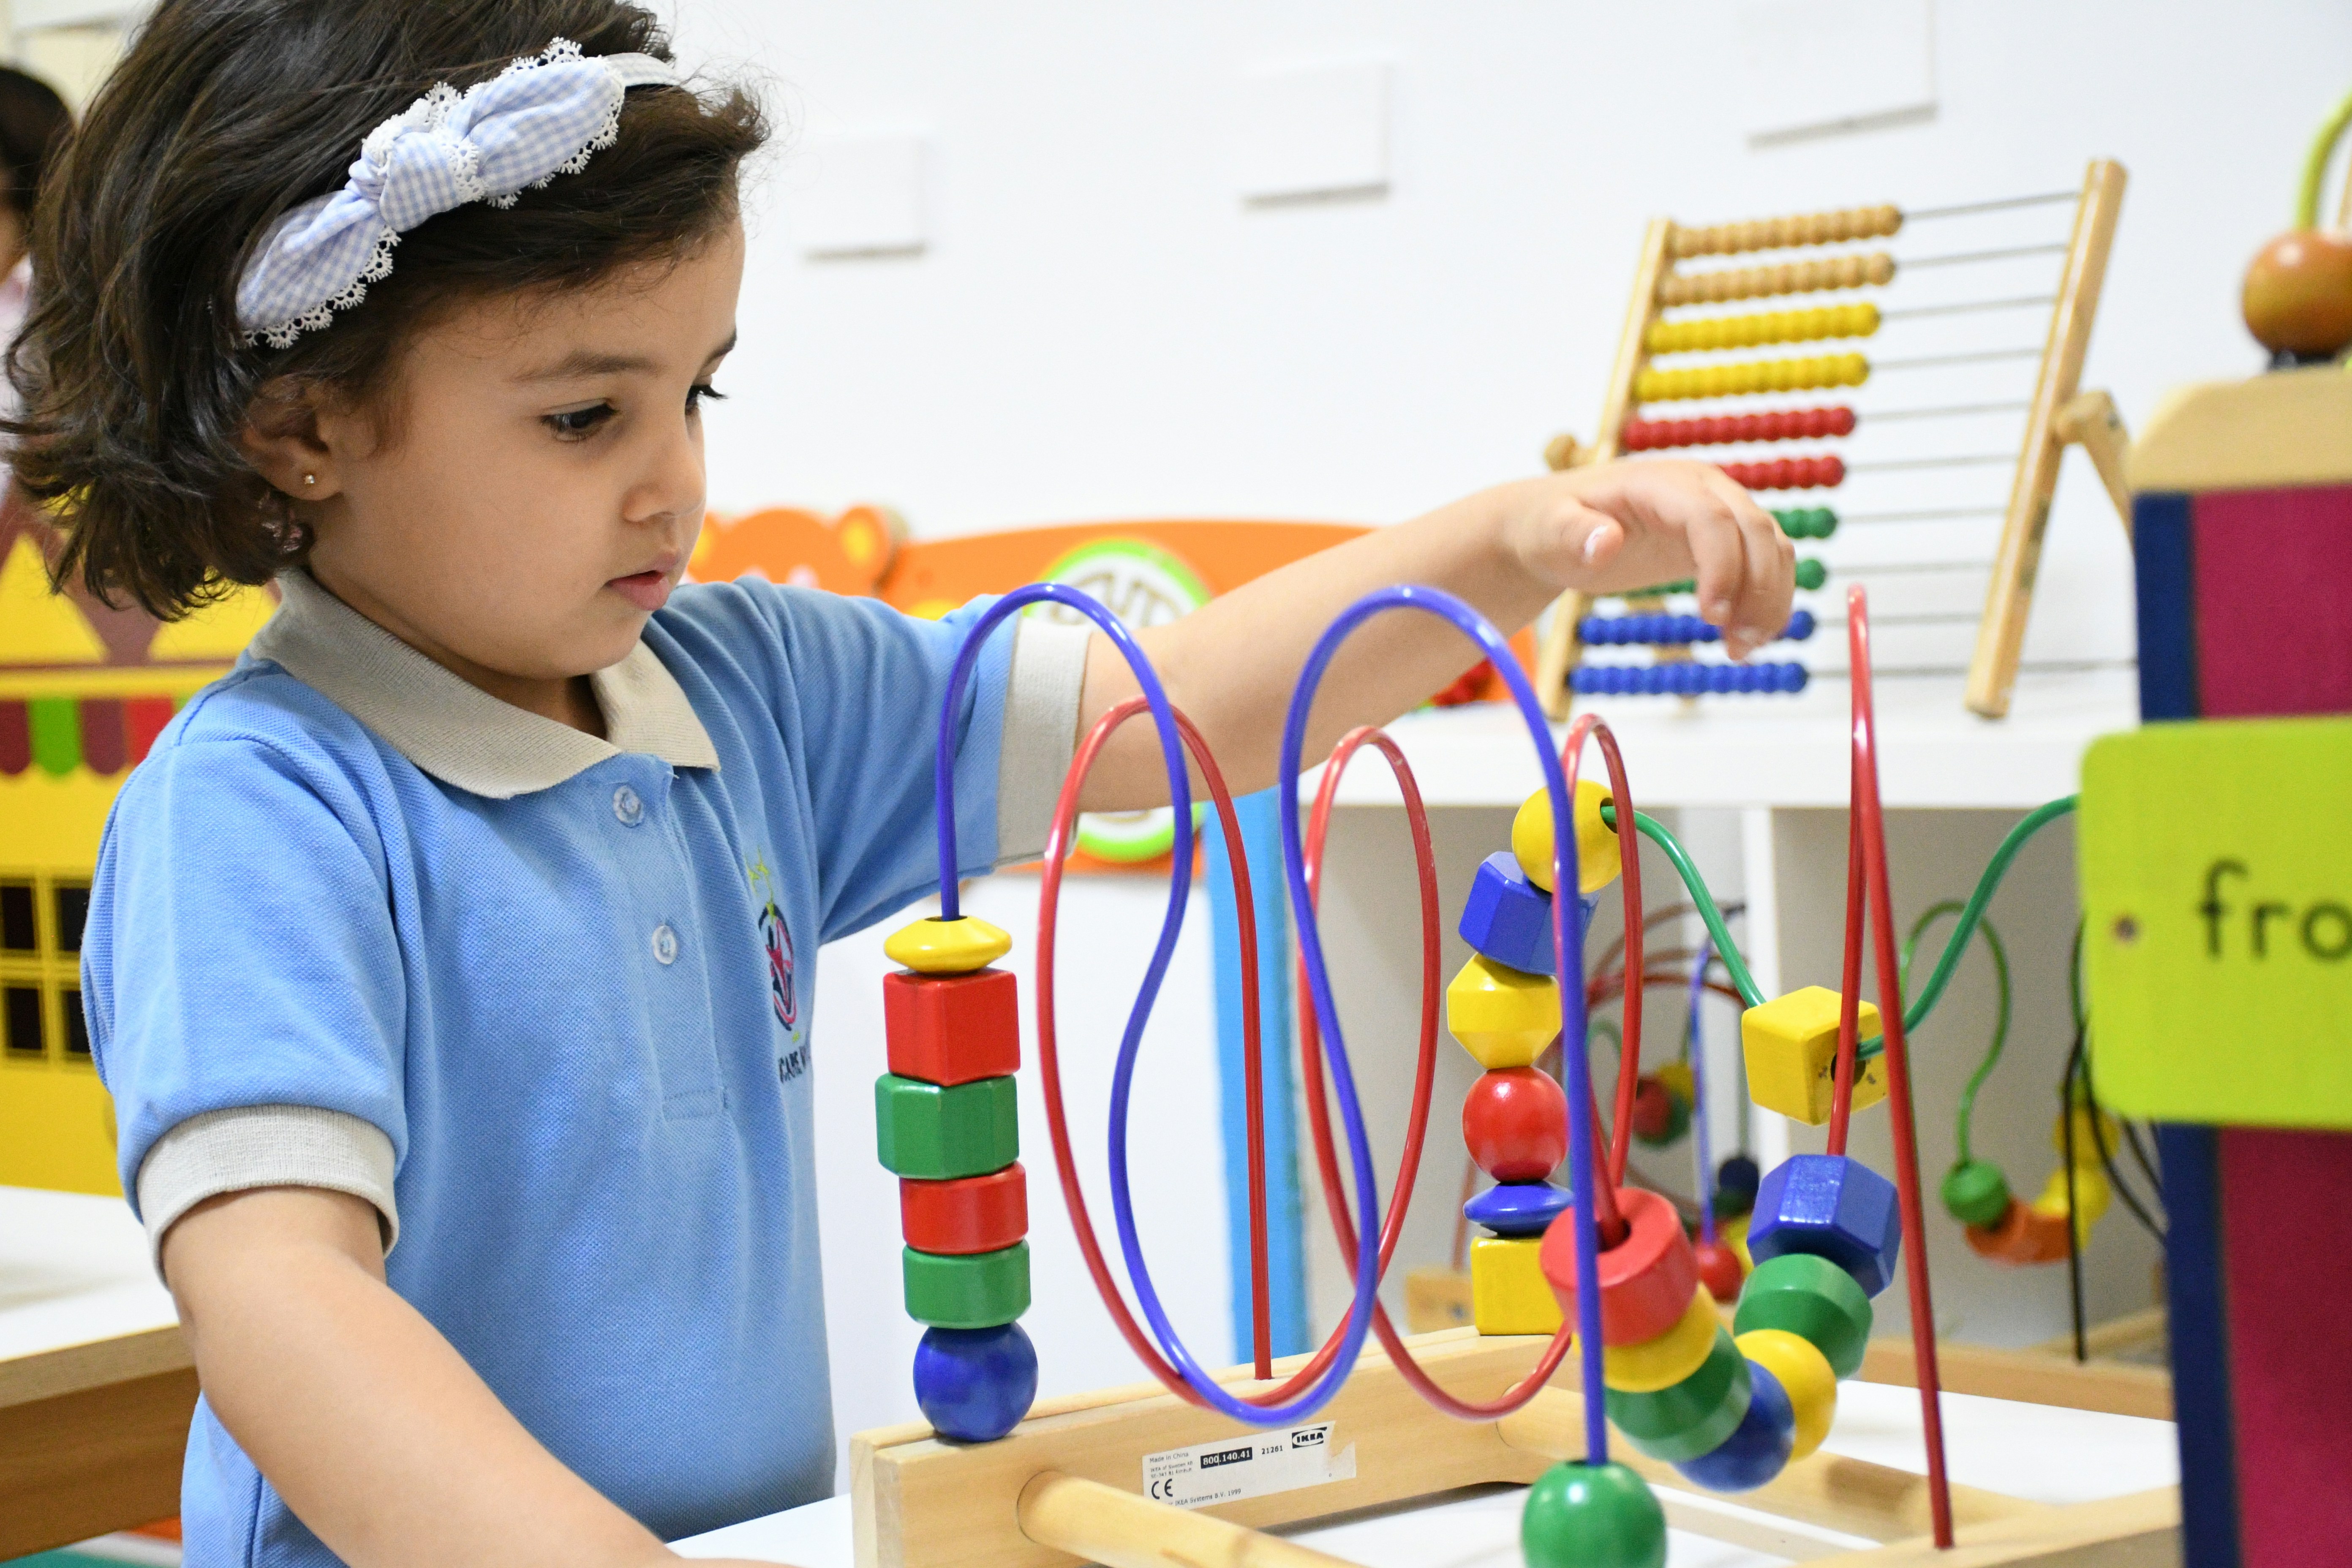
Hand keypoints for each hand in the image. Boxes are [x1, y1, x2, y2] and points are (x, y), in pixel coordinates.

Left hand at [1498, 460, 1794, 658]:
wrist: (1553, 528)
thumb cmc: (1549, 528)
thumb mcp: (1549, 532)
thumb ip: (1574, 535)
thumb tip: (1606, 542)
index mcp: (1661, 482)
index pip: (1711, 518)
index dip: (1722, 566)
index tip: (1712, 617)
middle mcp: (1702, 489)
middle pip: (1756, 532)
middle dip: (1757, 589)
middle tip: (1737, 646)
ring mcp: (1719, 511)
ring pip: (1772, 550)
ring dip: (1769, 601)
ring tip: (1740, 649)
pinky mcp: (1722, 540)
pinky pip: (1765, 565)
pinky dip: (1765, 602)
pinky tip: (1743, 639)